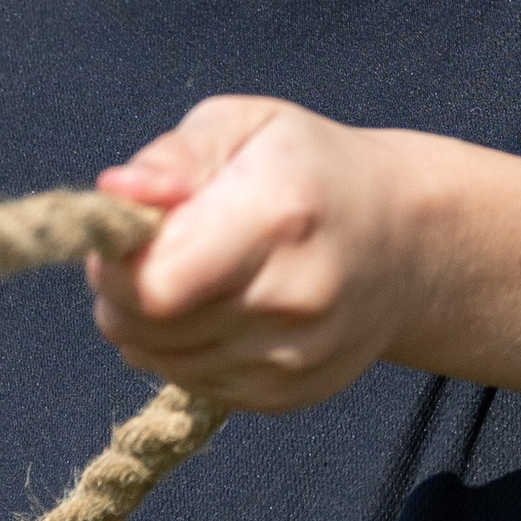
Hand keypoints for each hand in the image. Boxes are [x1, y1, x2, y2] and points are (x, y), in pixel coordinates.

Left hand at [91, 97, 431, 413]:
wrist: (406, 241)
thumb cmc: (312, 169)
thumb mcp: (248, 125)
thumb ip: (177, 156)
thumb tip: (117, 192)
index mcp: (274, 218)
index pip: (153, 284)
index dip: (114, 264)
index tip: (125, 232)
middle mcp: (290, 297)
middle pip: (149, 329)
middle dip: (124, 291)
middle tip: (154, 252)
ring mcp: (294, 356)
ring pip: (164, 362)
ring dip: (151, 325)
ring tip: (189, 277)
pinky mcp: (290, 395)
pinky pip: (195, 385)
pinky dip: (185, 352)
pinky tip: (216, 310)